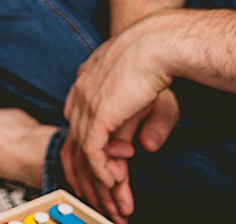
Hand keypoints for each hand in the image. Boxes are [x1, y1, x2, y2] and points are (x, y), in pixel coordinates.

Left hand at [61, 21, 179, 220]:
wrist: (158, 42)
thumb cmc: (158, 59)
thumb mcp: (147, 92)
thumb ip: (142, 119)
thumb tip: (145, 147)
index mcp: (86, 78)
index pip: (78, 117)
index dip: (89, 142)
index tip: (106, 163)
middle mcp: (80, 90)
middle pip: (77, 135)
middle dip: (91, 165)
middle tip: (107, 188)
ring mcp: (86, 102)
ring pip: (85, 147)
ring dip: (99, 173)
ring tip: (114, 192)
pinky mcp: (97, 113)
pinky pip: (93, 150)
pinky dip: (101, 169)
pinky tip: (113, 183)